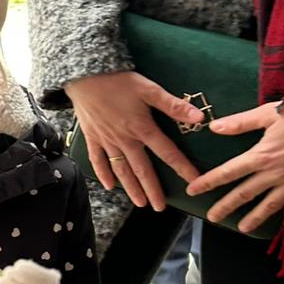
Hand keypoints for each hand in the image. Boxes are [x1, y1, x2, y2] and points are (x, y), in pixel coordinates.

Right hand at [63, 70, 204, 208]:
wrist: (84, 76)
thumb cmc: (118, 81)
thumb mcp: (149, 89)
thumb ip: (173, 106)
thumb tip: (199, 118)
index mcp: (142, 128)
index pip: (167, 153)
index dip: (182, 168)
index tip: (194, 182)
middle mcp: (125, 140)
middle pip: (142, 169)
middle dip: (152, 190)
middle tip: (160, 207)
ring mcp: (107, 141)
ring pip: (121, 170)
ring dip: (131, 188)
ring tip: (140, 203)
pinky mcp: (92, 137)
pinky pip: (97, 160)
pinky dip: (103, 174)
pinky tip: (109, 186)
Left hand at [186, 95, 283, 232]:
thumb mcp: (270, 113)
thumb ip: (240, 123)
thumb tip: (213, 127)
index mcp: (262, 155)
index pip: (228, 172)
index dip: (208, 182)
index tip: (192, 191)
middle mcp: (277, 173)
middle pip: (246, 194)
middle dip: (226, 206)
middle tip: (212, 218)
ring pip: (273, 205)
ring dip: (256, 218)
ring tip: (242, 228)